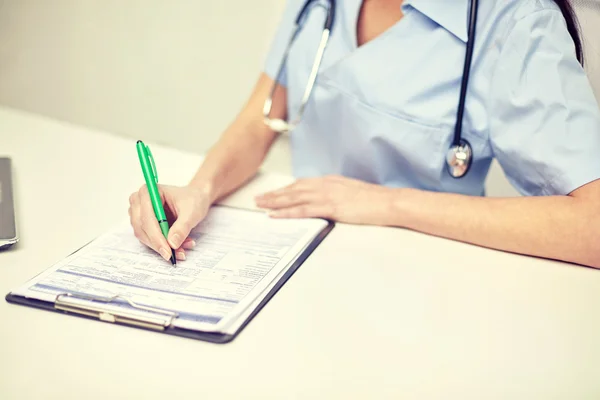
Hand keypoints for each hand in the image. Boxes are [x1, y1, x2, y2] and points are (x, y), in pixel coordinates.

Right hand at [128, 184, 209, 260]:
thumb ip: (182, 227)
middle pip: (141, 228)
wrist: (196, 198)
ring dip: (161, 246)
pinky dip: (162, 245)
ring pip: (143, 235)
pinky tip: (179, 247)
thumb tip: (172, 244)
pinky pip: (149, 238)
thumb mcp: (192, 212)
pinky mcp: (144, 224)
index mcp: (149, 191)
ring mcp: (140, 213)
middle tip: (173, 255)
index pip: (147, 217)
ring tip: (181, 250)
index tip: (168, 250)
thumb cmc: (193, 199)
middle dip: (157, 243)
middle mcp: (139, 201)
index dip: (156, 236)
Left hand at [255, 175, 394, 224]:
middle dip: (274, 194)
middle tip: (258, 199)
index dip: (286, 189)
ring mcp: (327, 195)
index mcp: (331, 181)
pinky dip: (287, 212)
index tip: (274, 193)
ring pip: (294, 197)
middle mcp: (325, 185)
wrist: (388, 202)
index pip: (302, 184)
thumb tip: (328, 202)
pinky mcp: (330, 207)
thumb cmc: (374, 201)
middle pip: (293, 189)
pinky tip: (275, 215)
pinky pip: (303, 210)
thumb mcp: (352, 193)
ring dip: (275, 202)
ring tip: (260, 205)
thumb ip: (338, 195)